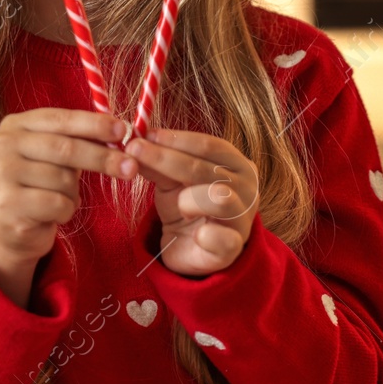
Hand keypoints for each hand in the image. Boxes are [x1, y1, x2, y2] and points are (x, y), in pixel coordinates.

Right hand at [0, 107, 130, 304]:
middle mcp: (3, 145)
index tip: (124, 131)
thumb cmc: (40, 185)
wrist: (10, 228)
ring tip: (62, 198)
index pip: (61, 119)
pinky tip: (53, 213)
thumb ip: (78, 140)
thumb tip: (121, 132)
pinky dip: (66, 210)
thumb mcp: (54, 156)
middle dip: (102, 158)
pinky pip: (57, 204)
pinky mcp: (7, 204)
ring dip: (74, 193)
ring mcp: (1, 174)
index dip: (94, 124)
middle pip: (65, 148)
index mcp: (15, 125)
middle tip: (130, 167)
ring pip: (63, 179)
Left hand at [122, 128, 259, 277]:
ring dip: (189, 199)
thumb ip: (159, 162)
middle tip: (134, 152)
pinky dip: (208, 235)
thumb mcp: (171, 180)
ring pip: (219, 198)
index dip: (176, 139)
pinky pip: (223, 239)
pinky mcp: (234, 247)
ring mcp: (243, 218)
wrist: (190, 248)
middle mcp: (247, 188)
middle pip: (204, 168)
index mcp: (237, 164)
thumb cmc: (187, 205)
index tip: (145, 135)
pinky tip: (199, 235)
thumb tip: (136, 142)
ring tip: (180, 207)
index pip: (208, 145)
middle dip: (165, 158)